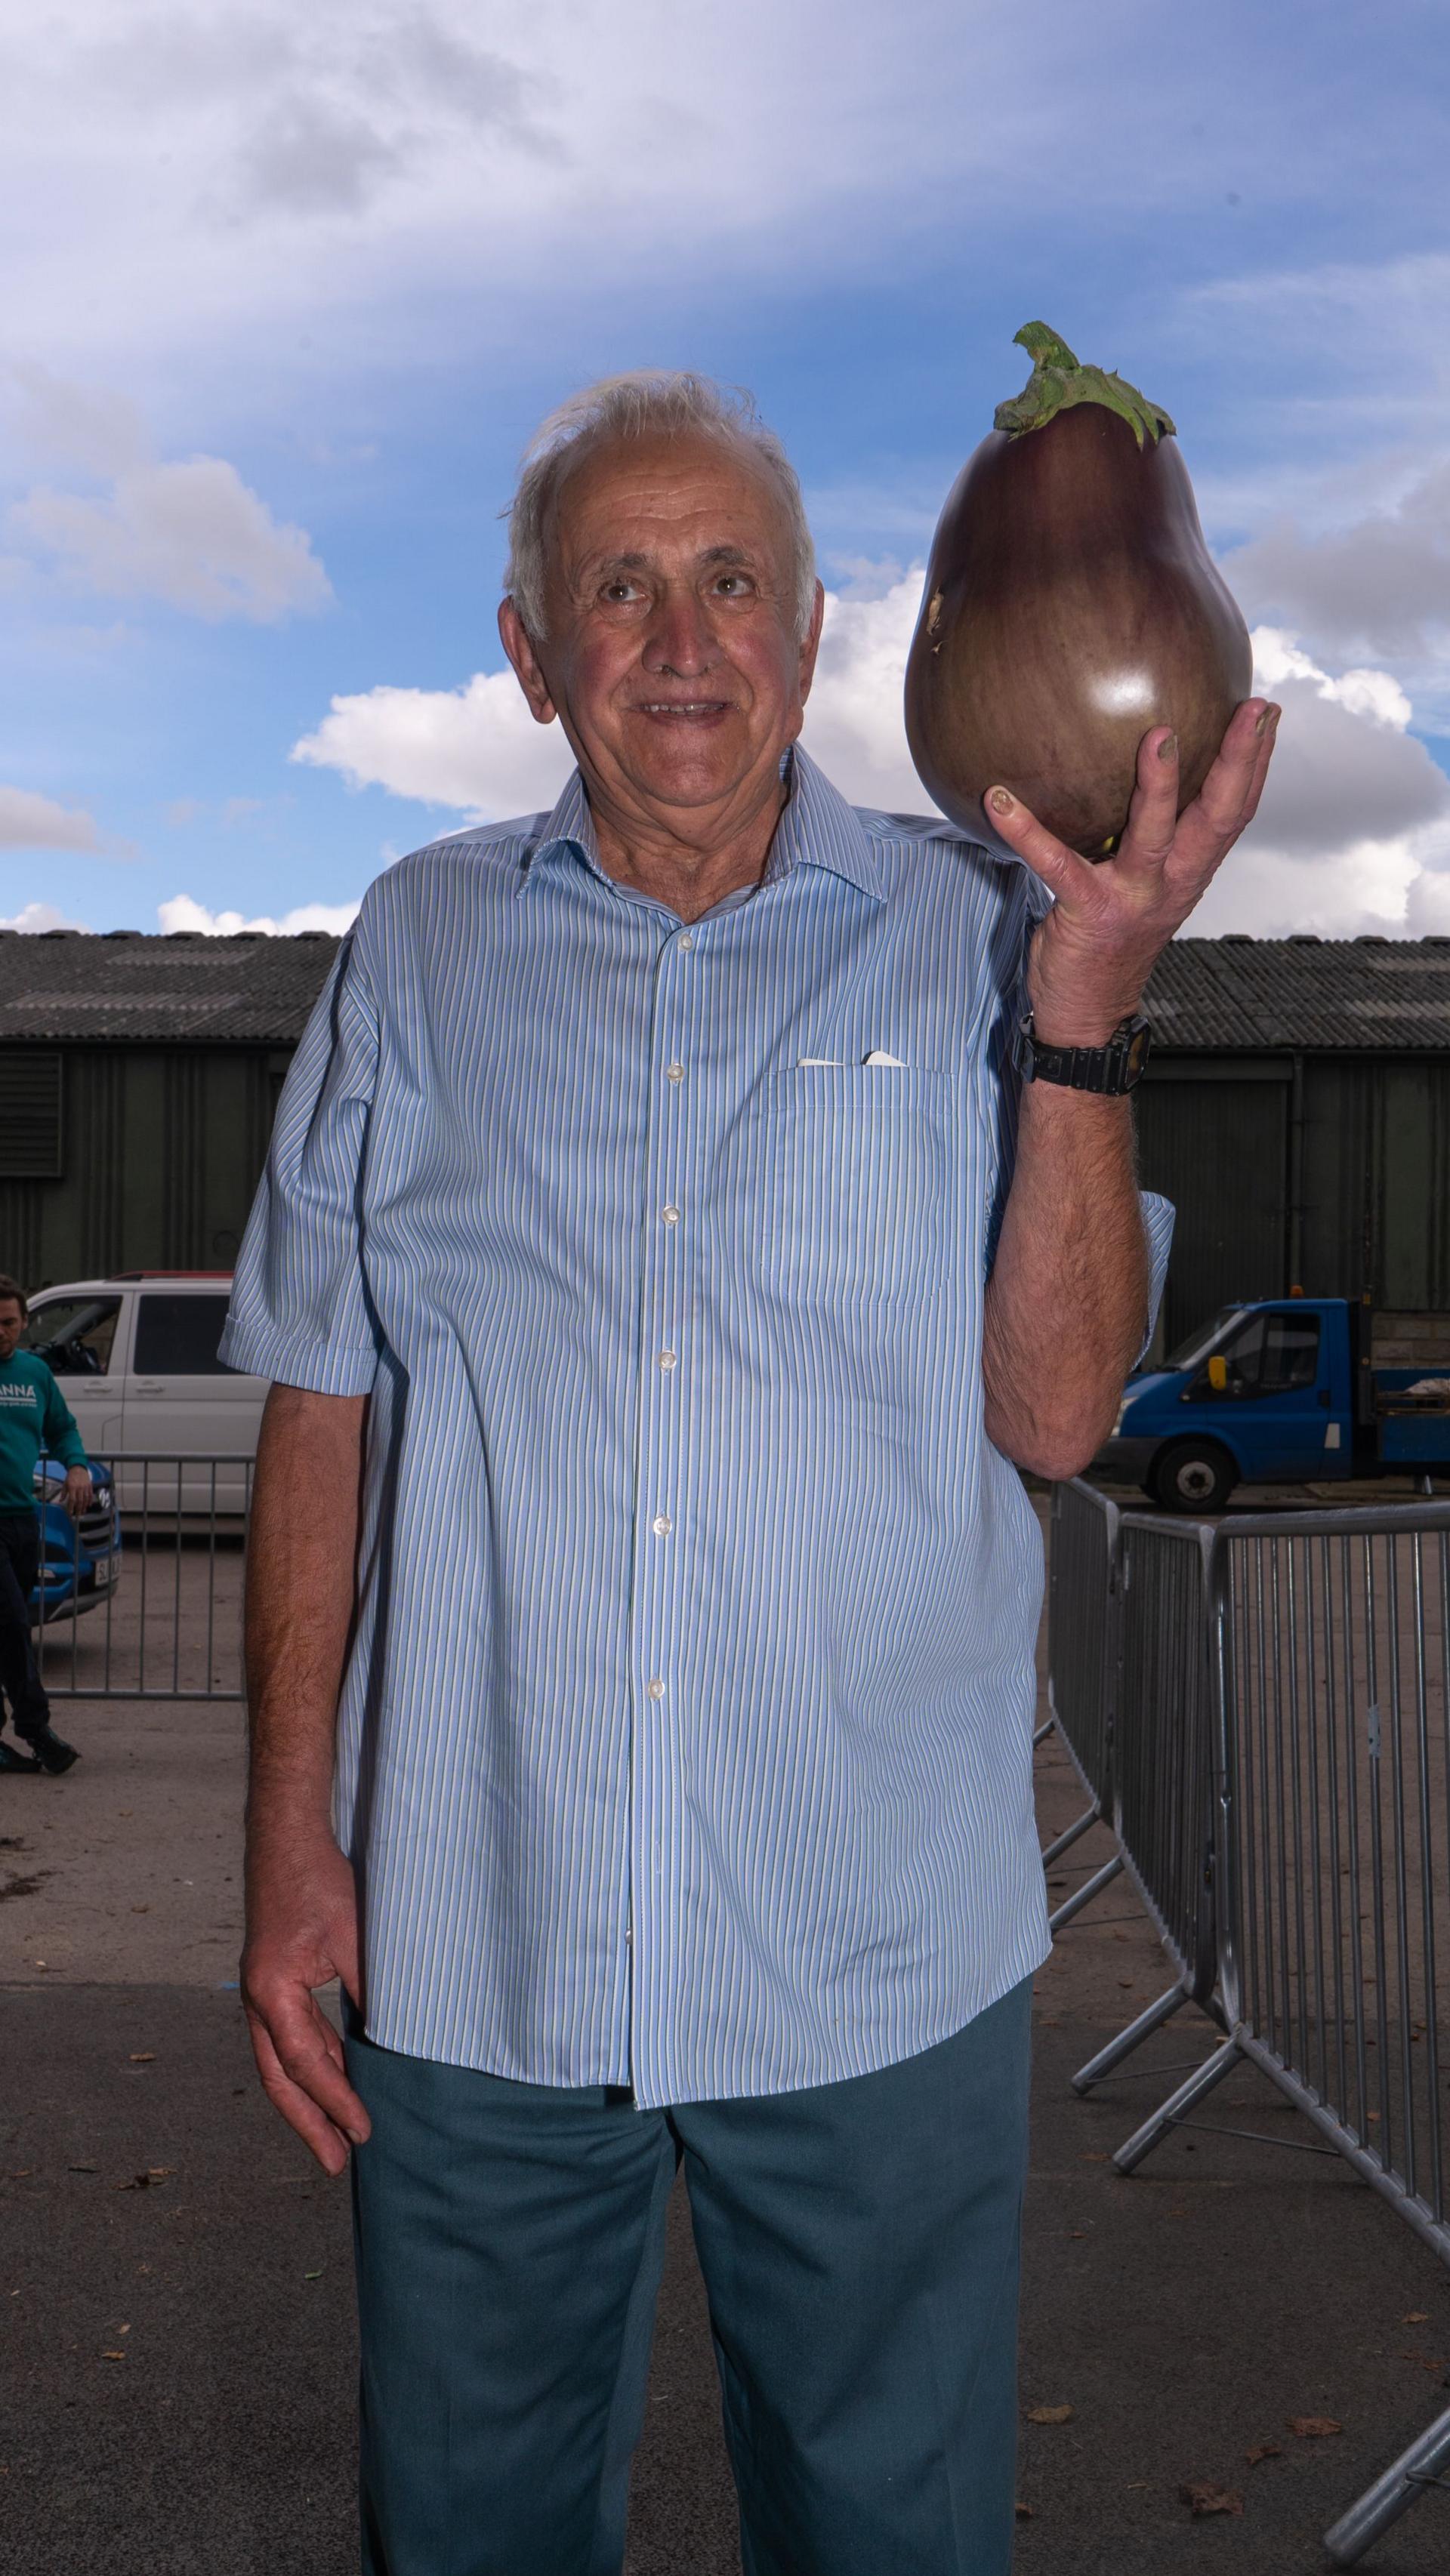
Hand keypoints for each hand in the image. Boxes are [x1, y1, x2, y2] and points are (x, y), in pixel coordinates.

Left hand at [64, 1465, 93, 1517]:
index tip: (70, 1513)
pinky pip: (90, 1495)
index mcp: (72, 1487)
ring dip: (84, 1506)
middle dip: (78, 1510)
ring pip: (86, 1499)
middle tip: (77, 1516)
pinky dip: (90, 1501)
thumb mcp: (65, 1484)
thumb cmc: (71, 1476)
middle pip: (79, 1501)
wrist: (78, 1468)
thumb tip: (60, 1501)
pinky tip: (88, 1505)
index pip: (72, 1500)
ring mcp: (85, 1487)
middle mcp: (79, 1488)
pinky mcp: (89, 1486)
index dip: (71, 1507)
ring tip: (83, 1512)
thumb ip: (64, 1493)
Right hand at [241, 1835, 370, 2175]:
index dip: (336, 2102)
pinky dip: (314, 2065)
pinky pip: (292, 2038)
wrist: (288, 1837)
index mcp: (272, 1991)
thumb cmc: (320, 1881)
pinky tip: (339, 2082)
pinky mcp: (277, 1981)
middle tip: (339, 2165)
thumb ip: (370, 1990)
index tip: (364, 2133)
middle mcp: (259, 1999)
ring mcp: (264, 1991)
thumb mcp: (355, 1936)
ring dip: (310, 2099)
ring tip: (338, 2138)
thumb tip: (395, 2041)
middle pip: (281, 2077)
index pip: (307, 2063)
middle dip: (310, 2123)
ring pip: (282, 2062)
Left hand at [985, 700, 1280, 1045]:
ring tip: (1159, 735)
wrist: (1087, 1011)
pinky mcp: (1086, 912)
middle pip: (1218, 816)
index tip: (1266, 711)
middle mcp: (1172, 881)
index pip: (1235, 810)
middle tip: (1251, 712)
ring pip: (1154, 835)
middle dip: (1237, 762)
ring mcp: (1132, 897)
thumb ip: (1153, 837)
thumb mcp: (1148, 884)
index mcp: (1190, 870)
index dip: (1255, 762)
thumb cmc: (1113, 936)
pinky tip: (999, 799)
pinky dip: (1025, 830)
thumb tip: (1138, 771)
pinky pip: (1055, 864)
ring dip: (1159, 785)